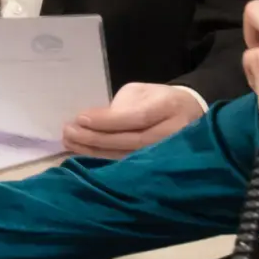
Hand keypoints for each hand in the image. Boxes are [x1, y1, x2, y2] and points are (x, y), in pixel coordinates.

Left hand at [62, 82, 208, 159]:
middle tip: (69, 133)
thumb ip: (122, 105)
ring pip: (129, 156)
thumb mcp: (142, 92)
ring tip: (70, 144)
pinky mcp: (160, 166)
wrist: (190, 116)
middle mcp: (173, 133)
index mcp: (169, 107)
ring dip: (96, 152)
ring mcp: (169, 153)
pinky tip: (85, 156)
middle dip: (96, 138)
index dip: (108, 120)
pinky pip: (130, 165)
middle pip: (131, 140)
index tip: (80, 118)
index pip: (137, 117)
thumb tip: (95, 122)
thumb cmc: (159, 100)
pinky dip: (105, 161)